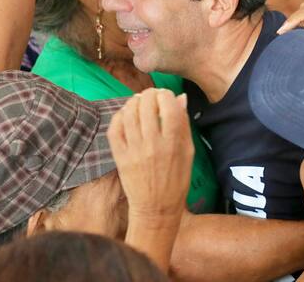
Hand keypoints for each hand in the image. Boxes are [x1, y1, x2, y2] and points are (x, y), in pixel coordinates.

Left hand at [108, 88, 193, 220]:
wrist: (156, 208)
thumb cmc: (177, 180)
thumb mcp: (188, 153)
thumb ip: (184, 125)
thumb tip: (181, 98)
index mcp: (173, 143)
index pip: (168, 107)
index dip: (166, 95)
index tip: (166, 96)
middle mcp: (152, 144)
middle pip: (146, 105)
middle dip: (149, 94)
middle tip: (151, 97)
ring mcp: (133, 150)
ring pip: (129, 113)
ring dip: (133, 102)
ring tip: (138, 102)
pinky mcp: (119, 157)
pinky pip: (114, 129)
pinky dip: (119, 116)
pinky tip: (126, 115)